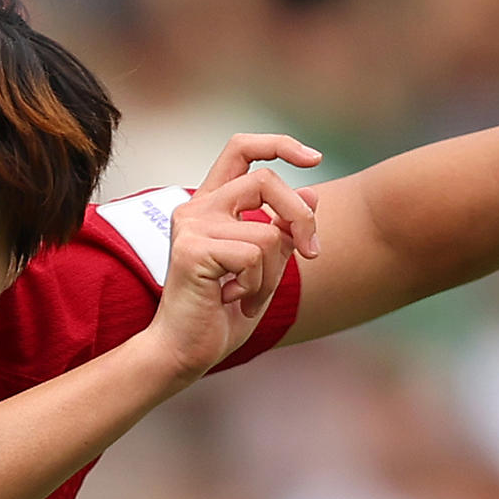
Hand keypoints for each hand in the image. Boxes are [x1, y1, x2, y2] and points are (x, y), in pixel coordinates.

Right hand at [146, 130, 322, 378]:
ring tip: (249, 297)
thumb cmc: (219, 314)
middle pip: (265, 180)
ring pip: (268, 231)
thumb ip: (283, 231)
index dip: (280, 145)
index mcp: (210, 204)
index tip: (315, 159)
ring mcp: (192, 226)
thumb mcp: (265, 267)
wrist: (184, 352)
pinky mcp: (193, 250)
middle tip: (311, 253)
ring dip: (273, 274)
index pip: (242, 149)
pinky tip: (234, 300)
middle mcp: (197, 207)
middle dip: (300, 217)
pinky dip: (257, 287)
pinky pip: (254, 257)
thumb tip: (314, 194)